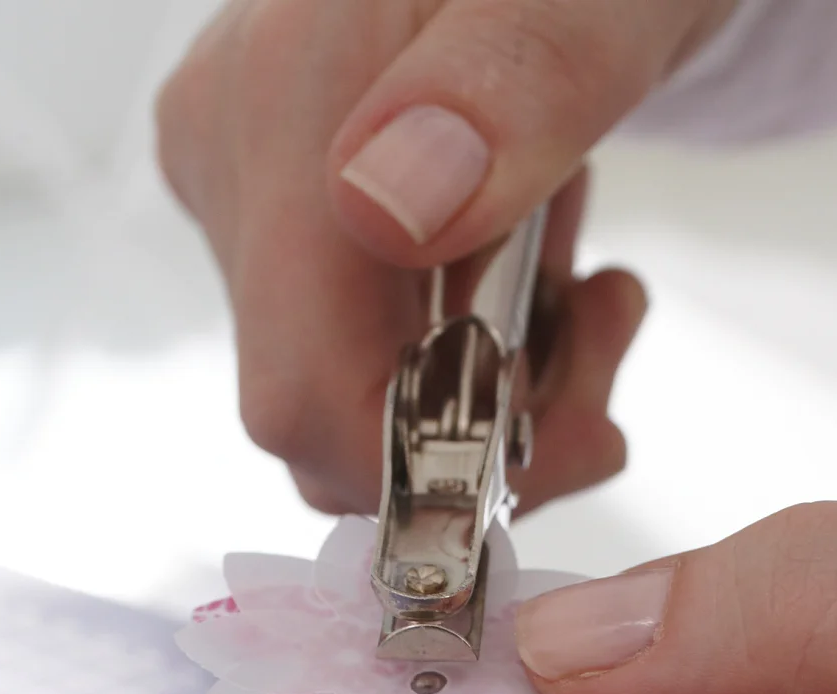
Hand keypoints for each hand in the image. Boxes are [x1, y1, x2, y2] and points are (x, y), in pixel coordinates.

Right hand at [156, 0, 734, 513]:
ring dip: (497, 382)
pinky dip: (472, 347)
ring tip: (586, 280)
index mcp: (286, 96)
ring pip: (350, 396)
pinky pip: (362, 349)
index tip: (581, 435)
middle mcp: (232, 151)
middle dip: (487, 420)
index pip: (306, 394)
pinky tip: (531, 261)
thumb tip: (386, 212)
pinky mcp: (280, 210)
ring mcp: (246, 185)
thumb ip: (512, 85)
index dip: (436, 466)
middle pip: (327, 414)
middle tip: (603, 328)